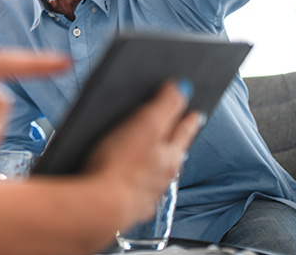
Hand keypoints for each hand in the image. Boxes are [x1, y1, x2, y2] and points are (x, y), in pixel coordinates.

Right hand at [83, 82, 200, 224]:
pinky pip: (136, 188)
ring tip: (154, 153)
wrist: (100, 207)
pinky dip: (136, 181)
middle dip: (175, 141)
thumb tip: (183, 89)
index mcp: (170, 154)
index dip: (188, 118)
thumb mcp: (146, 125)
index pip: (184, 131)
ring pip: (157, 173)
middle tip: (180, 130)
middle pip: (173, 153)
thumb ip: (166, 105)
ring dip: (157, 162)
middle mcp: (163, 175)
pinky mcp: (126, 205)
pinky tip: (128, 179)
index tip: (195, 111)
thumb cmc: (121, 165)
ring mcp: (146, 192)